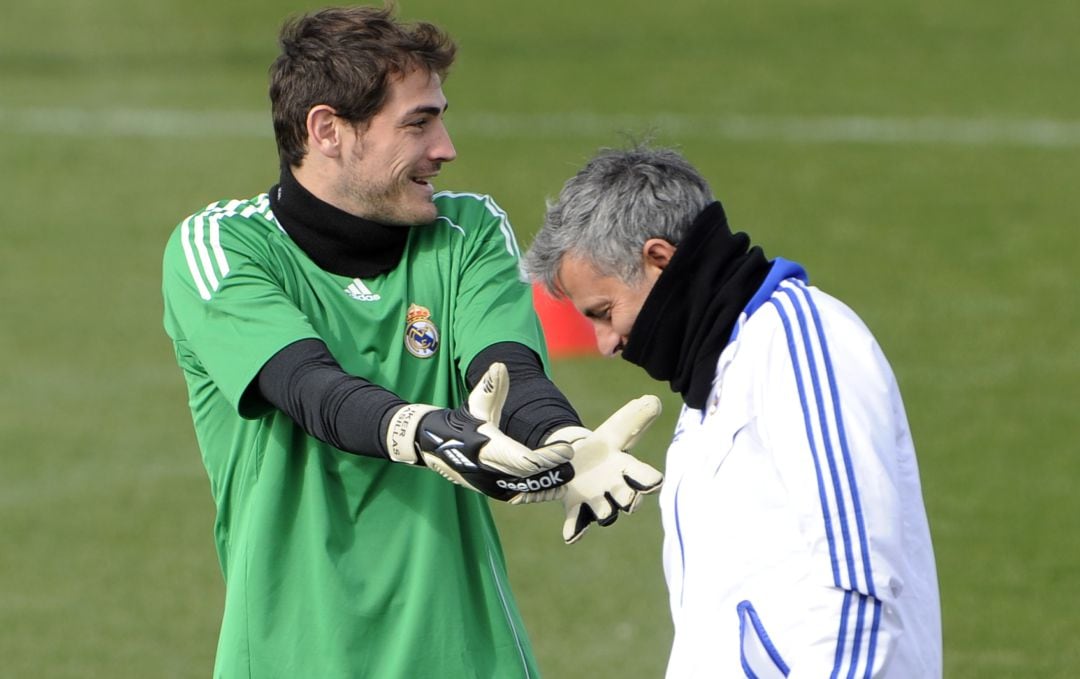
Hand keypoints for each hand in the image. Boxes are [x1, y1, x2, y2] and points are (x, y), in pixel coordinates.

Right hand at [385, 362, 574, 500]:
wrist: (435, 447)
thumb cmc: (461, 422)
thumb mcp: (474, 404)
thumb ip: (489, 386)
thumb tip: (500, 366)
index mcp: (488, 448)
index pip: (525, 459)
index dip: (549, 456)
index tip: (567, 450)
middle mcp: (489, 470)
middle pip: (530, 476)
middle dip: (554, 470)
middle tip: (573, 462)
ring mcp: (490, 484)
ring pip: (527, 490)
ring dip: (550, 484)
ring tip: (569, 475)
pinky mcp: (492, 491)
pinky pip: (520, 497)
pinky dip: (539, 494)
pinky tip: (556, 488)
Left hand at [514, 395, 663, 543]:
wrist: (576, 461)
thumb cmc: (603, 448)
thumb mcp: (616, 430)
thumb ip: (634, 417)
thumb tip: (653, 400)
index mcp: (628, 470)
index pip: (646, 478)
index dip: (650, 480)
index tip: (655, 482)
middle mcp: (616, 490)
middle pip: (629, 500)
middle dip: (630, 501)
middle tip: (629, 500)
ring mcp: (597, 501)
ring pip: (606, 514)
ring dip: (605, 513)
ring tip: (602, 512)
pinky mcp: (577, 508)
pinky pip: (577, 522)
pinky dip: (575, 530)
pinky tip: (571, 536)